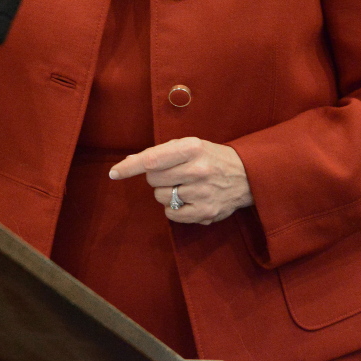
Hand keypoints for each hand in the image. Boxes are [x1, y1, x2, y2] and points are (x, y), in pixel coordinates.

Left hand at [109, 137, 253, 224]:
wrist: (246, 176)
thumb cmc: (211, 157)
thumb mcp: (190, 145)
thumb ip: (160, 153)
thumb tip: (128, 163)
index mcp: (192, 148)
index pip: (152, 159)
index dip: (130, 167)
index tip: (114, 172)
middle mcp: (197, 170)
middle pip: (153, 179)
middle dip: (155, 177)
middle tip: (171, 173)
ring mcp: (202, 193)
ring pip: (160, 197)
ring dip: (165, 192)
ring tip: (183, 186)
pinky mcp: (205, 213)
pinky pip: (171, 215)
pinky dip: (173, 208)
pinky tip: (187, 199)